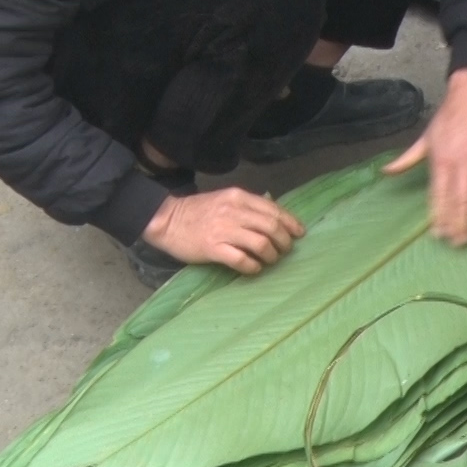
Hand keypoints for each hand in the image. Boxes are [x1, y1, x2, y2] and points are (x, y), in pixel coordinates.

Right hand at [142, 188, 304, 275]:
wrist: (167, 220)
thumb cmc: (199, 211)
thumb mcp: (226, 199)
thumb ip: (248, 206)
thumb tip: (275, 218)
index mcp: (239, 197)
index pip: (274, 210)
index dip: (291, 223)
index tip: (299, 233)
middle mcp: (234, 212)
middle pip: (272, 227)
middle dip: (284, 241)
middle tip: (285, 250)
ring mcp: (224, 230)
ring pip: (261, 243)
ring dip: (271, 255)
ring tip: (270, 260)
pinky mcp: (213, 248)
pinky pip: (241, 260)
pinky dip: (253, 266)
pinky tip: (254, 268)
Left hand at [384, 69, 466, 244]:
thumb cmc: (448, 115)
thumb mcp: (426, 136)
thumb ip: (408, 158)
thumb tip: (386, 172)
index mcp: (441, 159)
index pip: (440, 196)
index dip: (441, 218)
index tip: (441, 235)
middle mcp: (462, 162)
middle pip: (463, 201)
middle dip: (462, 225)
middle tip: (462, 243)